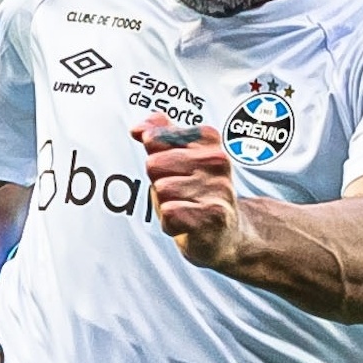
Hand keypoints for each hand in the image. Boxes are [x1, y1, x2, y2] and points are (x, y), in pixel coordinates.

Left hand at [134, 116, 247, 270]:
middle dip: (159, 182)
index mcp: (207, 139)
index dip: (155, 158)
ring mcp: (218, 187)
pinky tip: (187, 224)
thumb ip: (159, 135)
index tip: (174, 170)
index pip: (154, 139)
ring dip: (167, 204)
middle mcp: (217, 160)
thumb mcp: (179, 157)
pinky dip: (171, 223)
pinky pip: (169, 212)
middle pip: (154, 164)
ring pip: (161, 189)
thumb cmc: (197, 192)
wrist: (226, 233)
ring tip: (186, 207)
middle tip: (181, 193)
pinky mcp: (214, 215)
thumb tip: (137, 129)